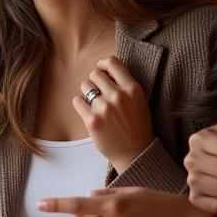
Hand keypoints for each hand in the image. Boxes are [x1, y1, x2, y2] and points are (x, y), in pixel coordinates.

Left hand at [74, 56, 154, 171]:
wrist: (135, 153)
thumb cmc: (137, 126)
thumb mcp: (139, 101)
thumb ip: (124, 85)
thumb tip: (104, 69)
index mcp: (133, 89)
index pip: (112, 62)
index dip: (103, 64)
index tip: (101, 70)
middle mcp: (119, 96)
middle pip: (95, 74)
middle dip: (95, 81)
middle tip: (99, 93)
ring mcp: (104, 108)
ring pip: (84, 86)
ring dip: (87, 93)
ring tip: (95, 104)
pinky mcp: (92, 120)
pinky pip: (77, 101)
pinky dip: (80, 105)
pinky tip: (89, 112)